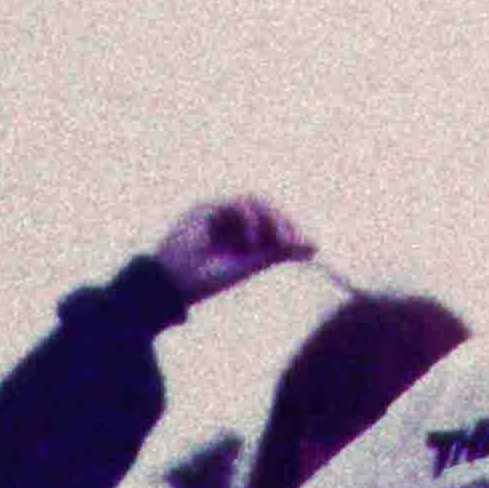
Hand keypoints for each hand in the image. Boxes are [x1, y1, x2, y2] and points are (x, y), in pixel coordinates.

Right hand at [151, 194, 322, 301]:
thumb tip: (314, 245)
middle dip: (284, 222)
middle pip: (266, 207)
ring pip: (255, 202)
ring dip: (271, 220)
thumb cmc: (207, 278)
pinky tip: (252, 243)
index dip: (290, 228)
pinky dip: (251, 221)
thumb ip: (279, 251)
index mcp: (241, 232)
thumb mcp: (250, 264)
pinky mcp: (205, 208)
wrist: (173, 285)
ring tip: (278, 243)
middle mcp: (230, 219)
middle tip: (294, 242)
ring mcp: (217, 211)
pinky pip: (238, 205)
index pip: (272, 220)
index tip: (306, 245)